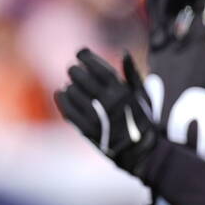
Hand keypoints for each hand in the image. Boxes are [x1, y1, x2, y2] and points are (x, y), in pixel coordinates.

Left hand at [55, 48, 156, 174]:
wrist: (139, 151)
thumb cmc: (142, 120)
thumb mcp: (143, 94)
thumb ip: (132, 73)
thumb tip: (124, 52)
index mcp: (123, 92)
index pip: (100, 68)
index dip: (88, 58)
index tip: (81, 52)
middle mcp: (108, 103)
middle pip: (84, 79)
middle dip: (75, 71)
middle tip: (73, 68)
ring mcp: (96, 117)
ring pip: (74, 93)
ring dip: (70, 85)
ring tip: (70, 83)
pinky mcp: (86, 129)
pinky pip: (68, 110)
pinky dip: (62, 100)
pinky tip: (61, 93)